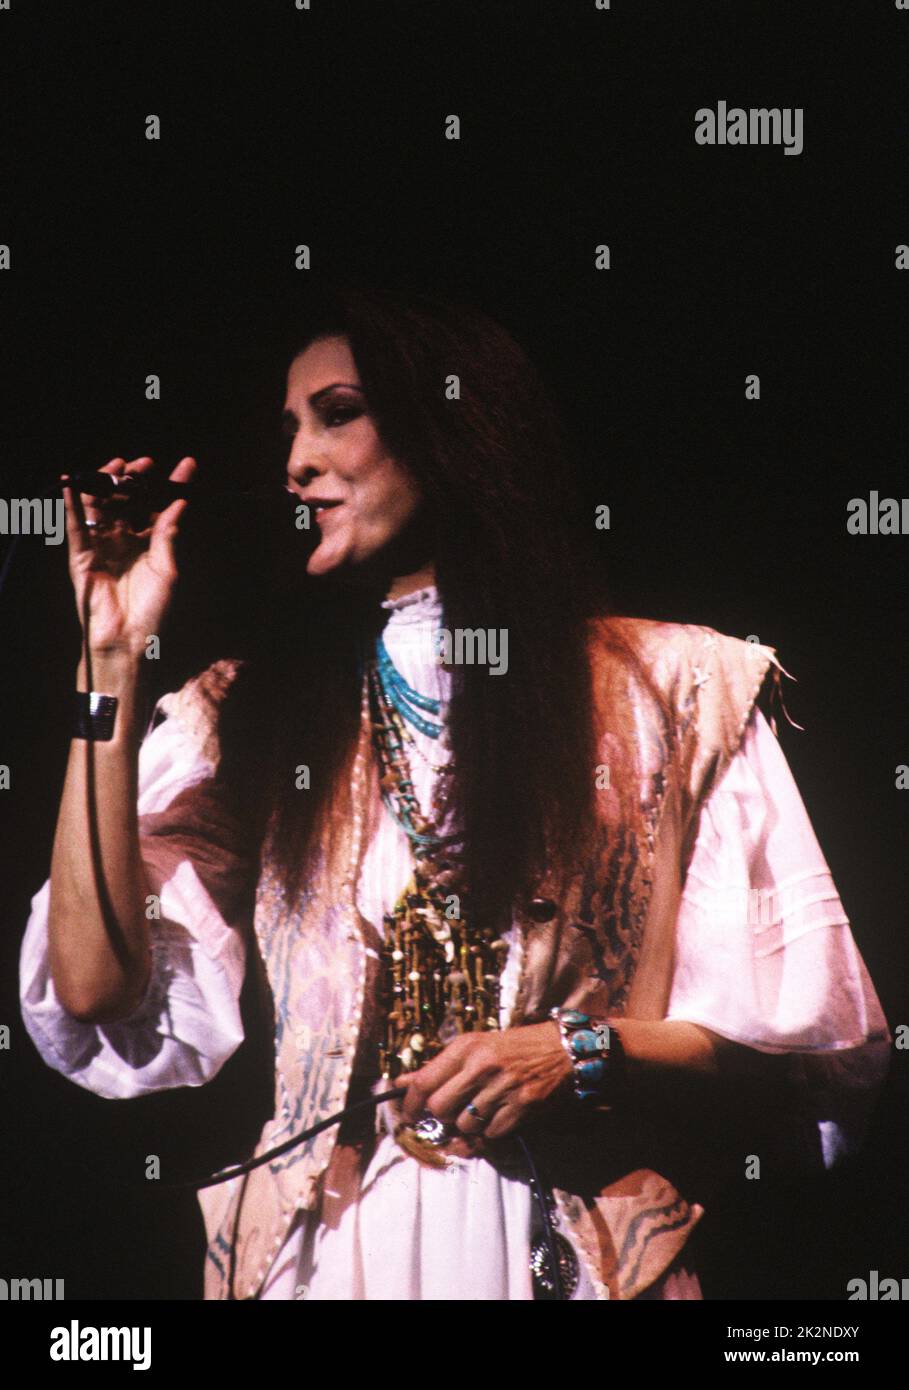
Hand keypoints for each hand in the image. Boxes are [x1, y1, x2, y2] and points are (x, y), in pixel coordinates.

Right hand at [62, 455, 195, 658]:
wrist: (129, 639)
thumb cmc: (153, 609)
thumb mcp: (167, 567)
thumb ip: (168, 533)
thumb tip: (179, 502)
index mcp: (148, 544)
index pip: (159, 507)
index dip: (171, 486)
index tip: (187, 465)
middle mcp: (124, 541)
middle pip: (127, 500)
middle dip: (135, 479)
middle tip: (145, 464)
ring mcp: (101, 546)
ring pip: (101, 507)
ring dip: (106, 484)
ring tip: (118, 466)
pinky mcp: (81, 556)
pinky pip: (76, 527)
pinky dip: (73, 506)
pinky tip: (74, 485)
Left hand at [397, 1021, 572, 1140]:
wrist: (562, 1048)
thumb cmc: (514, 1047)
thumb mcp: (476, 1046)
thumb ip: (440, 1067)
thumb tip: (401, 1084)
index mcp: (466, 1047)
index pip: (423, 1082)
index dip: (410, 1104)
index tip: (410, 1114)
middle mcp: (482, 1065)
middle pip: (439, 1108)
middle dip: (441, 1116)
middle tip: (451, 1111)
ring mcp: (502, 1087)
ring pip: (464, 1124)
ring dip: (468, 1125)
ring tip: (481, 1109)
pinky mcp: (522, 1106)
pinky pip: (491, 1133)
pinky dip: (491, 1131)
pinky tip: (500, 1115)